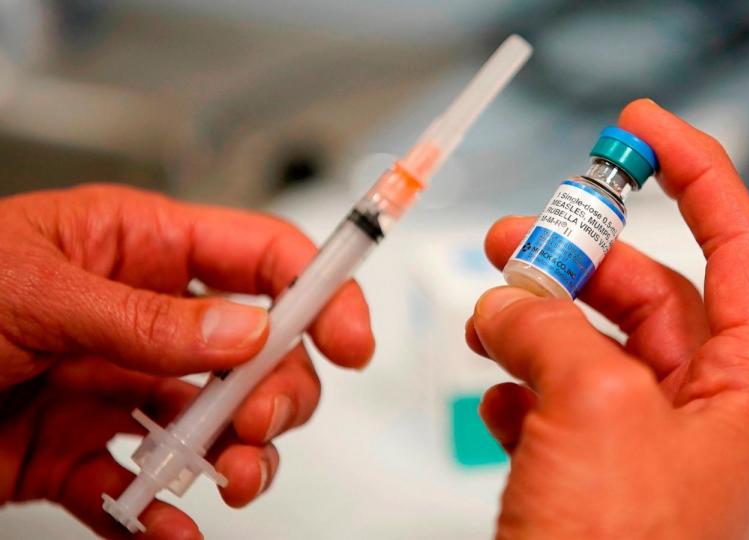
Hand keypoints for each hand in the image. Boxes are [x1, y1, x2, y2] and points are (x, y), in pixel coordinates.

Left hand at [0, 185, 373, 538]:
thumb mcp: (32, 288)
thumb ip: (147, 318)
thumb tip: (245, 333)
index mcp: (135, 247)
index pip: (259, 257)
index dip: (318, 290)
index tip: (349, 338)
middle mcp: (139, 320)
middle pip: (258, 352)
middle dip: (278, 390)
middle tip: (257, 421)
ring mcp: (114, 389)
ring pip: (215, 425)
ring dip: (239, 458)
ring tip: (228, 480)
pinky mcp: (80, 455)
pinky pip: (143, 490)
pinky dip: (164, 519)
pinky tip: (165, 527)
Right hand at [466, 100, 748, 538]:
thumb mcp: (592, 409)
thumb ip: (549, 327)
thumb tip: (506, 300)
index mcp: (747, 394)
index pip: (741, 247)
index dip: (697, 174)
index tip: (645, 132)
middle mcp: (705, 416)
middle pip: (654, 294)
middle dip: (585, 255)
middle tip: (520, 234)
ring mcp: (646, 447)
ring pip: (597, 345)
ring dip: (540, 319)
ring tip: (490, 311)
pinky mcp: (594, 475)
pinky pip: (562, 400)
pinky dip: (522, 383)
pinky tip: (496, 393)